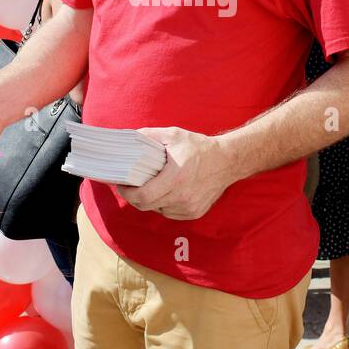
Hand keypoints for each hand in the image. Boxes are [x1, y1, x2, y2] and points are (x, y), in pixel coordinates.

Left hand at [116, 127, 234, 220]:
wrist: (227, 161)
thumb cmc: (200, 147)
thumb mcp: (174, 135)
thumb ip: (149, 136)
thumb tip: (129, 137)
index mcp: (176, 178)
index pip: (143, 196)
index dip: (128, 193)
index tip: (121, 184)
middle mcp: (183, 196)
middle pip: (146, 206)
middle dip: (134, 197)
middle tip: (130, 186)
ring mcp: (189, 207)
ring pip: (158, 210)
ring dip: (151, 201)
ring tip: (152, 185)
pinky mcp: (195, 213)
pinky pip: (170, 213)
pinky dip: (164, 204)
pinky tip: (168, 191)